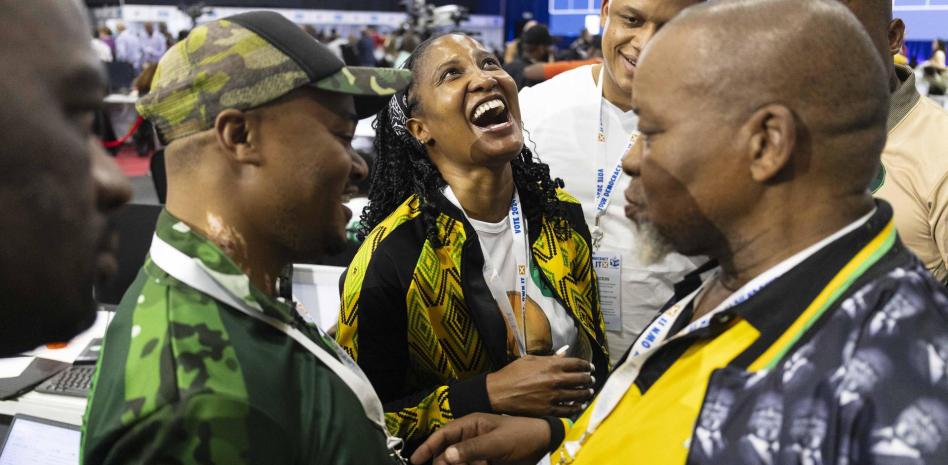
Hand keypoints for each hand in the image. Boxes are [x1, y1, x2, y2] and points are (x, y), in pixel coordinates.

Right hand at [410, 413, 549, 464]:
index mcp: (471, 424)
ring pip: (457, 462)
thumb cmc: (521, 437)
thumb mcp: (497, 442)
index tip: (415, 461)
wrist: (545, 444)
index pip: (443, 434)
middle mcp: (471, 436)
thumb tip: (445, 457)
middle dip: (444, 463)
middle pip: (447, 452)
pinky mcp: (485, 461)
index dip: (427, 447)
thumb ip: (472, 449)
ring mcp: (478, 450)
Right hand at [486, 355, 593, 416]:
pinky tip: (579, 406)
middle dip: (588, 379)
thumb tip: (564, 352)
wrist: (499, 392)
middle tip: (591, 380)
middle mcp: (555, 380)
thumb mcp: (530, 359)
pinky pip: (568, 409)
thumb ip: (550, 357)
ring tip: (589, 392)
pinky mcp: (548, 410)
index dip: (586, 366)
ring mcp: (553, 396)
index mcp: (551, 365)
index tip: (589, 368)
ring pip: (577, 395)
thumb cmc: (512, 373)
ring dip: (585, 393)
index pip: (577, 364)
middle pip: (580, 379)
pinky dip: (576, 408)